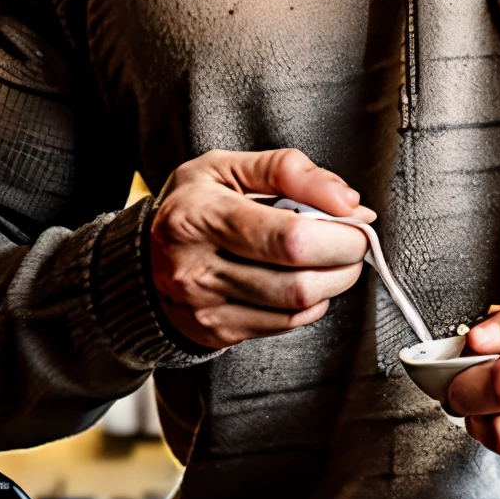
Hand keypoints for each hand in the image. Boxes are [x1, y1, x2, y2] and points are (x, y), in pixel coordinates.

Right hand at [148, 148, 373, 349]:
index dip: (339, 235)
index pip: (287, 238)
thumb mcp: (227, 167)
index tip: (357, 223)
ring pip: (295, 307)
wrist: (142, 257)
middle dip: (344, 262)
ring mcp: (205, 306)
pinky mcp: (216, 331)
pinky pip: (283, 325)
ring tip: (333, 260)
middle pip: (297, 280)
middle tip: (354, 242)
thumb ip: (288, 170)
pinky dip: (309, 304)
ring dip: (333, 283)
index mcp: (198, 216)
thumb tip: (347, 201)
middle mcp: (196, 267)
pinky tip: (305, 281)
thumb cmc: (192, 206)